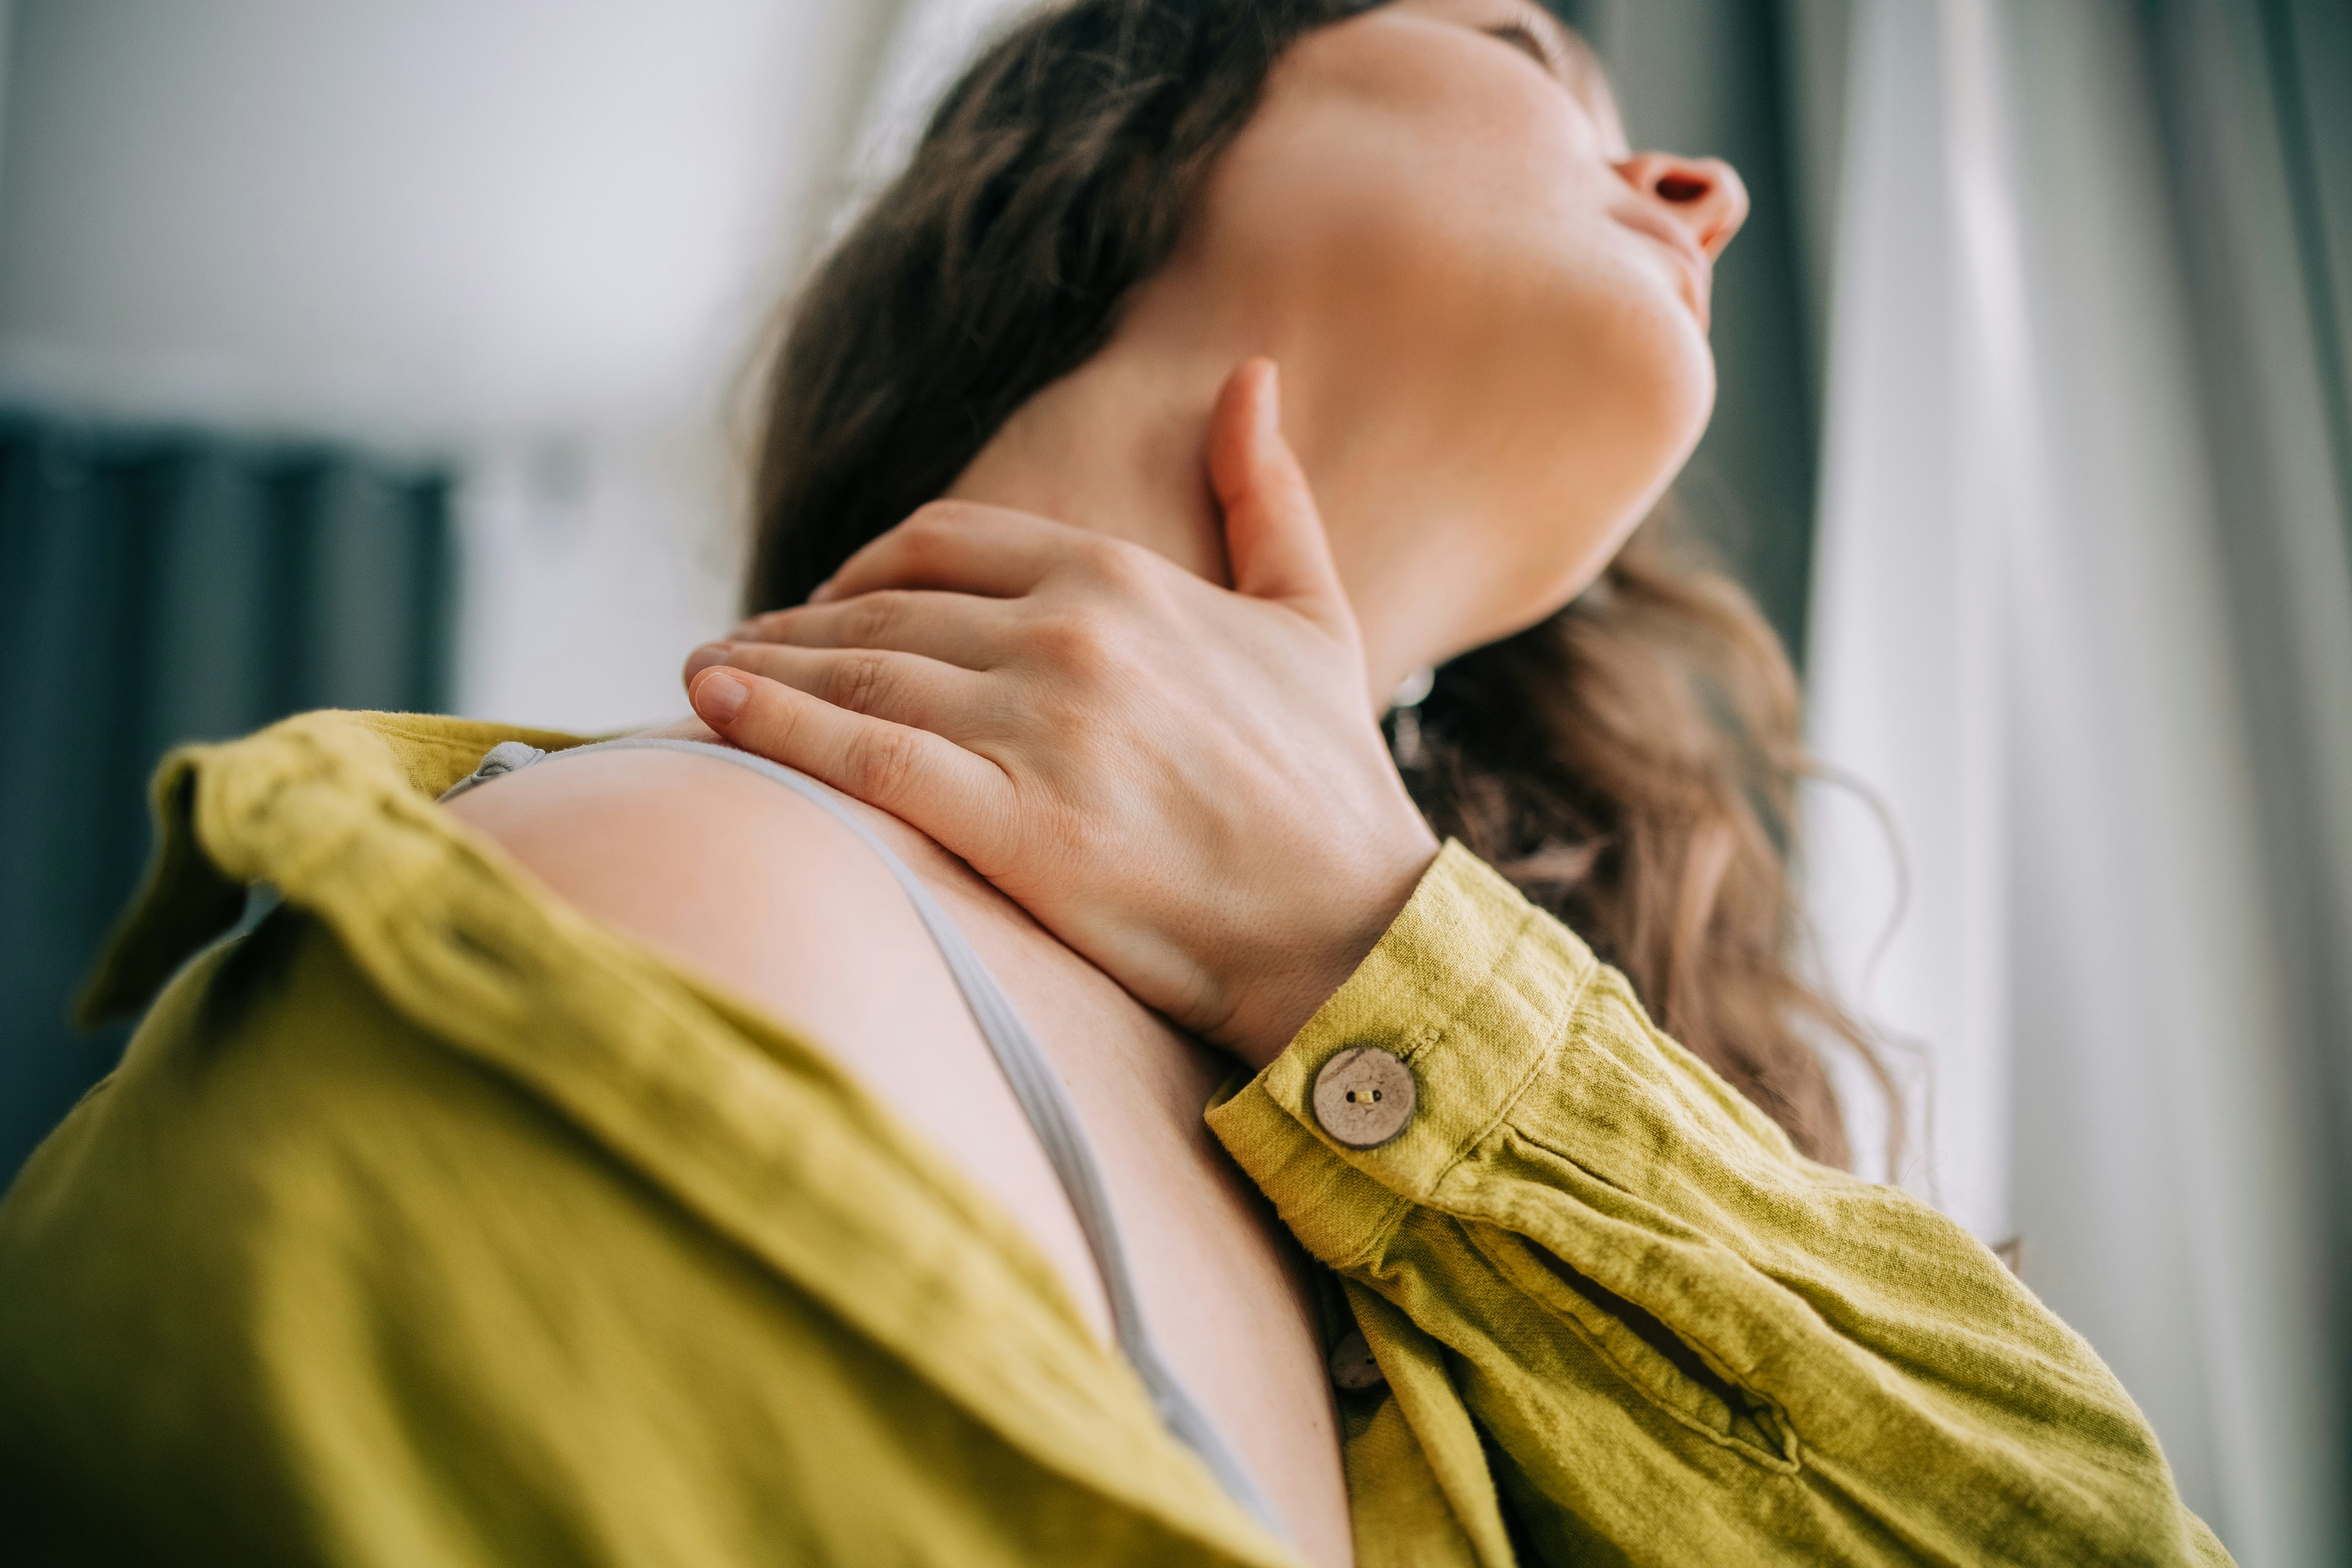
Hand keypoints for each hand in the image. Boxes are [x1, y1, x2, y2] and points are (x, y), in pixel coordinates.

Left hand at [681, 360, 1439, 1066]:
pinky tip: (711, 708)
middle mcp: (1071, 636)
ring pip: (862, 679)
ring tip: (699, 678)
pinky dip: (777, 728)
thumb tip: (1248, 377)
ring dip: (765, 671)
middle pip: (883, 614)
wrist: (1354, 928)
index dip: (866, 568)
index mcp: (1121, 581)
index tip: (823, 601)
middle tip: (732, 649)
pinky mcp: (1021, 826)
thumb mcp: (1312, 614)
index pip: (945, 544)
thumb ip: (1265, 494)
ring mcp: (1043, 729)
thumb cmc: (1329, 784)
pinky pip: (867, 762)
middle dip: (796, 629)